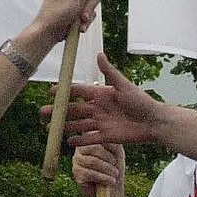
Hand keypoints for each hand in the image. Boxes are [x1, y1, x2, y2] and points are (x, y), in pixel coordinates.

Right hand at [42, 52, 162, 145]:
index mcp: (101, 94)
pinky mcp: (106, 137)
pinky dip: (78, 141)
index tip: (50, 91)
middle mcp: (98, 108)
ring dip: (64, 127)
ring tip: (50, 129)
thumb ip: (110, 72)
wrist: (154, 122)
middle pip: (74, 110)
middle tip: (42, 113)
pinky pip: (89, 139)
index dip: (64, 92)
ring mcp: (101, 123)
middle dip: (58, 112)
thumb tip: (99, 54)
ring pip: (78, 125)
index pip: (79, 92)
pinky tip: (67, 142)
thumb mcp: (124, 85)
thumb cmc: (141, 101)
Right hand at [71, 143, 124, 196]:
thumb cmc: (115, 168)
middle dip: (108, 157)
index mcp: (89, 139)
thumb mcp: (117, 153)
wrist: (111, 190)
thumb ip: (113, 142)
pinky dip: (103, 177)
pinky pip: (90, 173)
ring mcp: (76, 161)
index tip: (118, 153)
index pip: (97, 135)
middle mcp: (80, 148)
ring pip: (92, 161)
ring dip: (107, 168)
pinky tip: (112, 181)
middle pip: (94, 148)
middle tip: (116, 164)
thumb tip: (108, 138)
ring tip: (116, 174)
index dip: (110, 144)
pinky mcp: (76, 174)